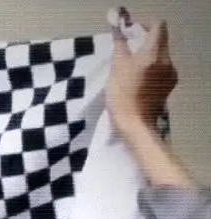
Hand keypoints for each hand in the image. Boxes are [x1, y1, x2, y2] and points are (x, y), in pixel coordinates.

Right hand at [106, 18, 177, 136]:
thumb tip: (119, 31)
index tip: (132, 32)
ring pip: (161, 55)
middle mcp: (167, 60)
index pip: (158, 26)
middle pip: (160, 40)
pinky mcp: (169, 86)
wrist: (135, 125)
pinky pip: (162, 69)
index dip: (145, 24)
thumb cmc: (123, 96)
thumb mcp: (117, 67)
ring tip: (133, 67)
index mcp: (155, 52)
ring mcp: (170, 74)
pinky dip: (152, 68)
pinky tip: (140, 79)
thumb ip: (120, 45)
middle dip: (146, 41)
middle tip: (130, 49)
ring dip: (149, 56)